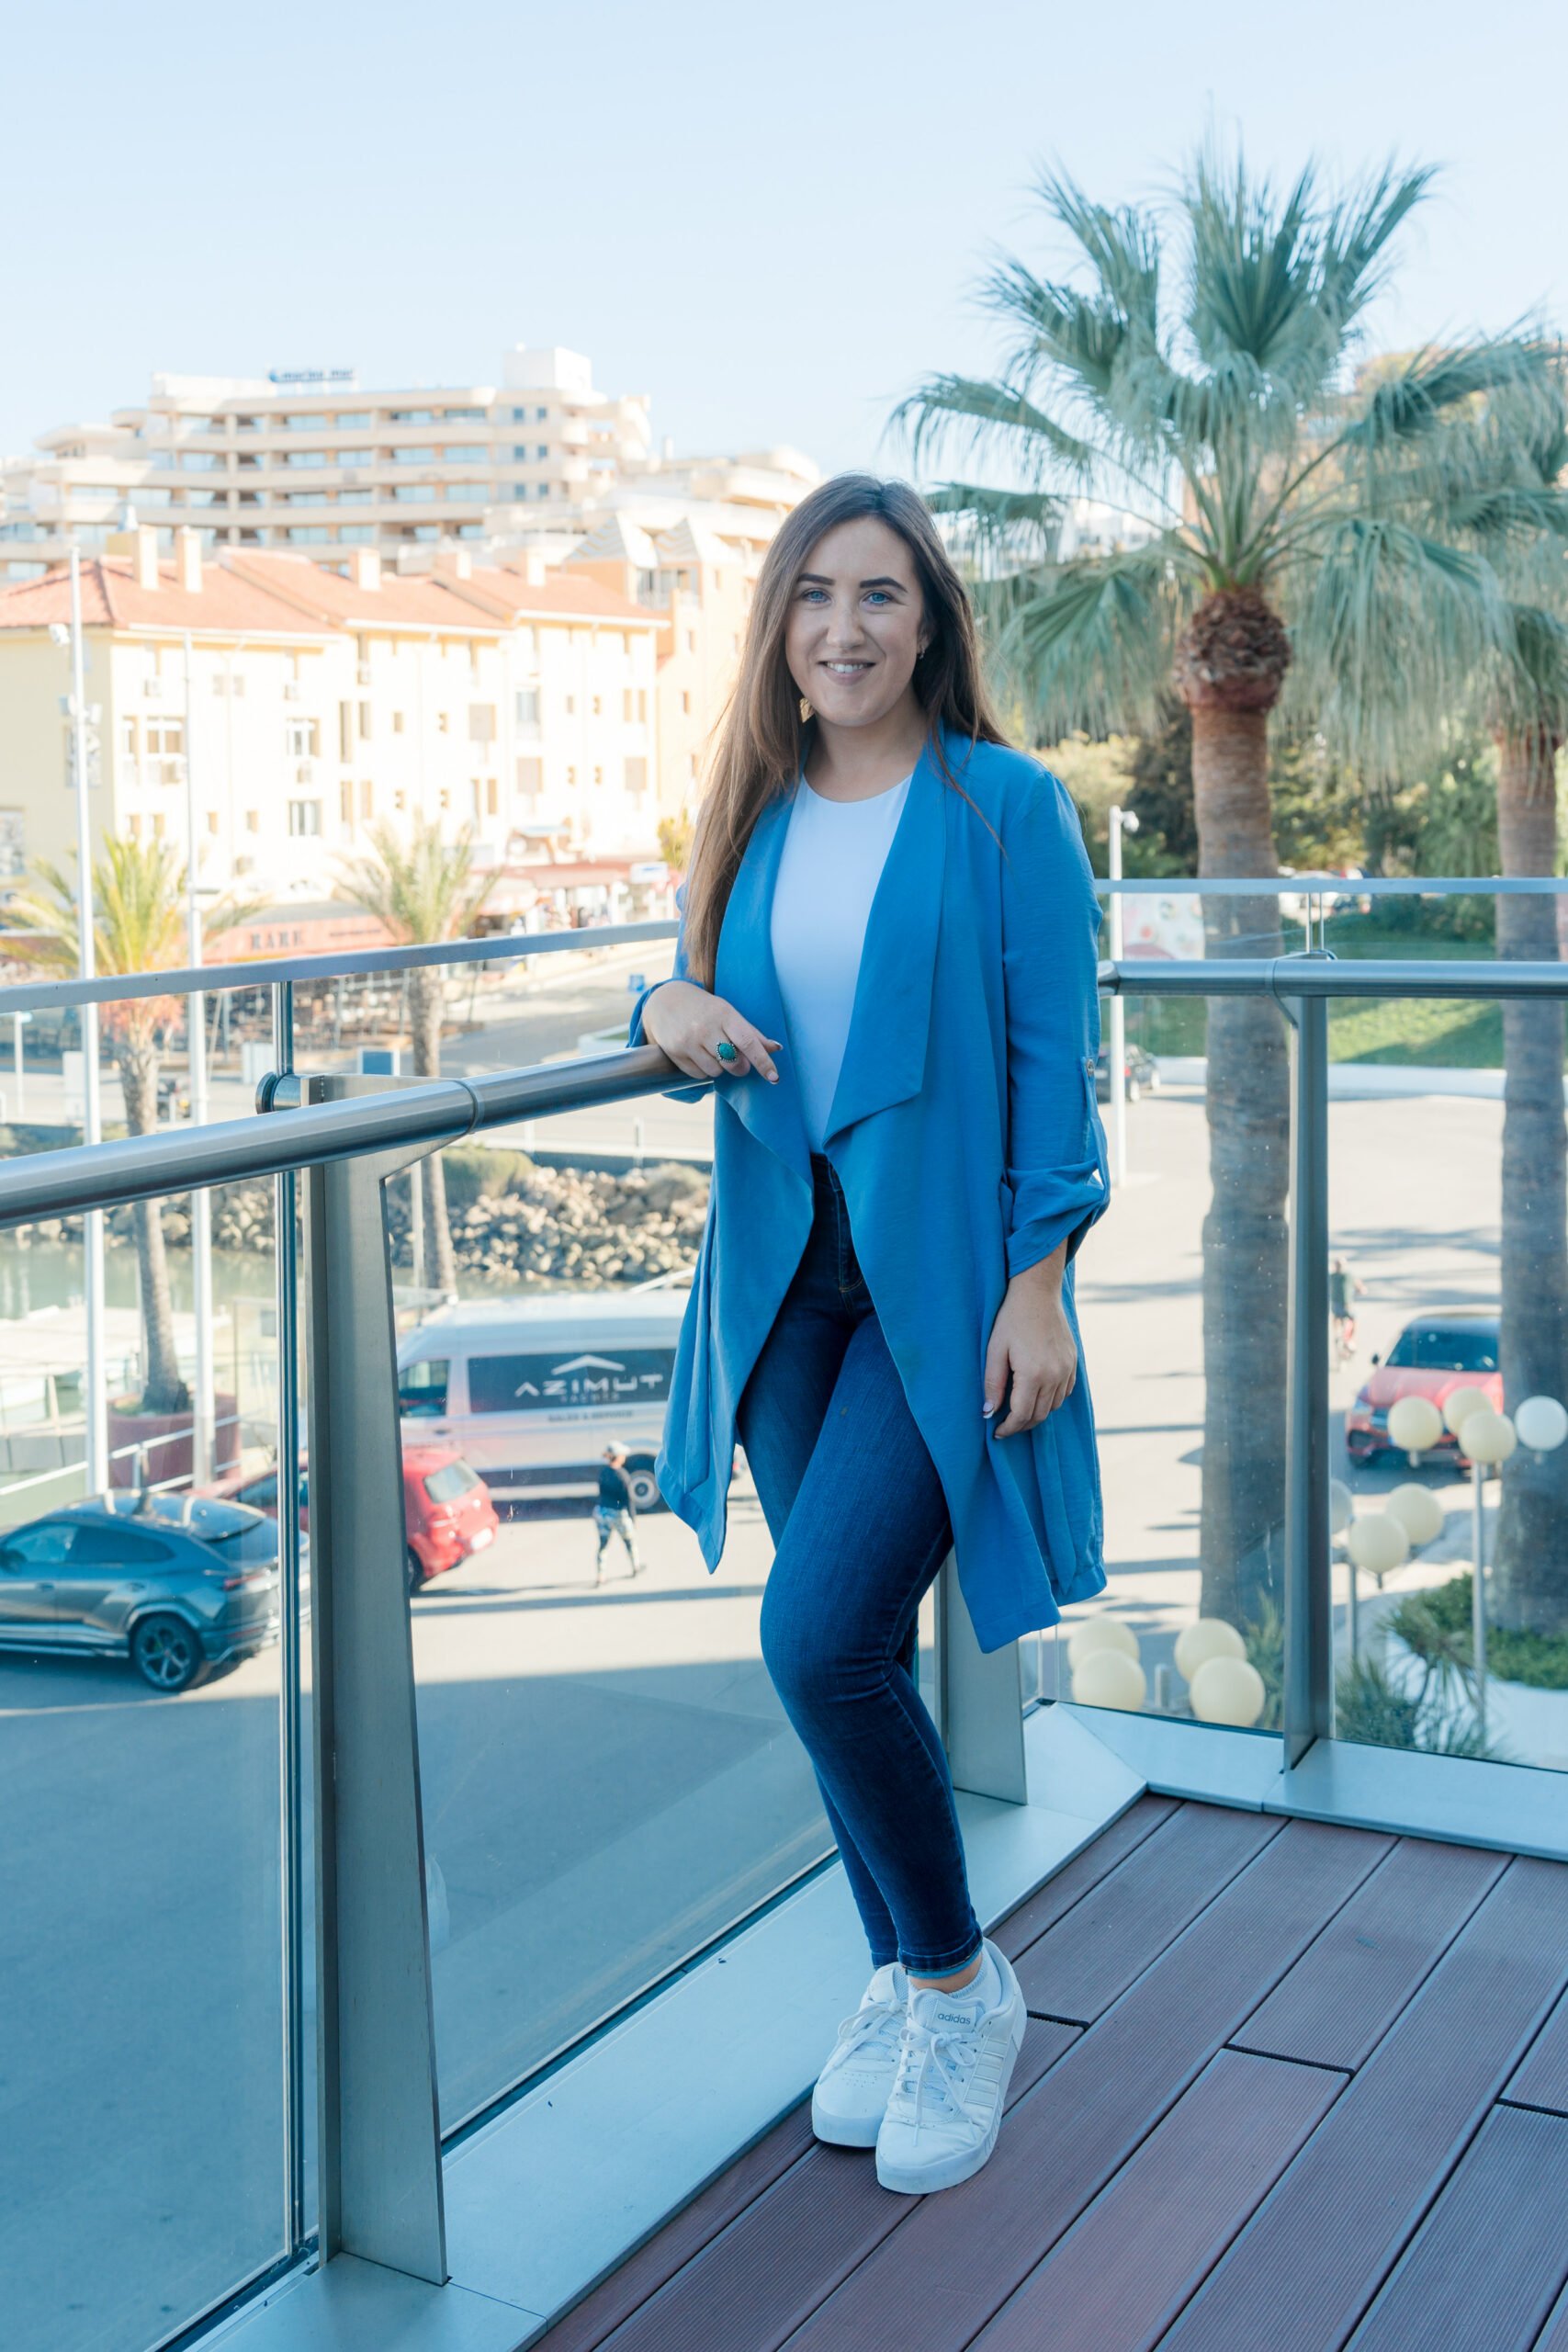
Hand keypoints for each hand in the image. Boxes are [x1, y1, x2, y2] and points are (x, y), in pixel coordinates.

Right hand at [642, 980, 781, 1085]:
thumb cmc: (705, 1009)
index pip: (748, 1042)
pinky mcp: (675, 1053)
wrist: (666, 1002)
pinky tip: (699, 1054)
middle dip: (739, 1067)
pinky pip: (699, 1075)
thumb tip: (776, 1048)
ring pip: (716, 1071)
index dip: (763, 1061)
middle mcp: (705, 1027)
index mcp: (724, 1014)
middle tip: (737, 1060)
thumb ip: (751, 1033)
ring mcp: (688, 1041)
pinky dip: (704, 1070)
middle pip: (733, 1062)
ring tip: (712, 1052)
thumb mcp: (728, 1013)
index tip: (774, 1077)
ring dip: (720, 1067)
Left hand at [983, 1248, 1076, 1437]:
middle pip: (1039, 1415)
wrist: (1037, 1293)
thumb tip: (988, 1413)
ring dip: (1037, 1414)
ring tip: (1019, 1412)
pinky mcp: (1073, 1362)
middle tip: (1005, 1426)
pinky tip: (1037, 1396)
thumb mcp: (995, 1350)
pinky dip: (1052, 1400)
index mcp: (1033, 1374)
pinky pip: (1065, 1392)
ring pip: (1054, 1406)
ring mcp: (1067, 1369)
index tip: (997, 1433)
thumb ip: (992, 1384)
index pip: (1021, 1414)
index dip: (1008, 1428)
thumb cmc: (1011, 1319)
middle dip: (1022, 1425)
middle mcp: (1054, 1375)